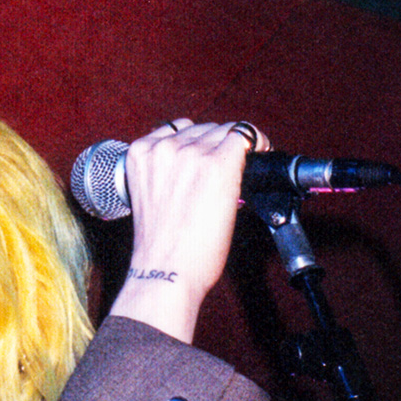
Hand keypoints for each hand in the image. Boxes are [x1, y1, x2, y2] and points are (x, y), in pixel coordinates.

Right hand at [109, 119, 271, 342]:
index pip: (178, 129)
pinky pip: (246, 137)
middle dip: (217, 148)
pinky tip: (260, 157)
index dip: (199, 143)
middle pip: (204, 129)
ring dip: (236, 149)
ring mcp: (190, 153)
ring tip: (242, 171)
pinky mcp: (218, 164)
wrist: (165, 271)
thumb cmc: (159, 247)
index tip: (210, 155)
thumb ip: (167, 173)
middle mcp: (163, 148)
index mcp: (140, 154)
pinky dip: (258, 145)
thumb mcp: (150, 197)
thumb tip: (201, 164)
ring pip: (225, 132)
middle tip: (227, 173)